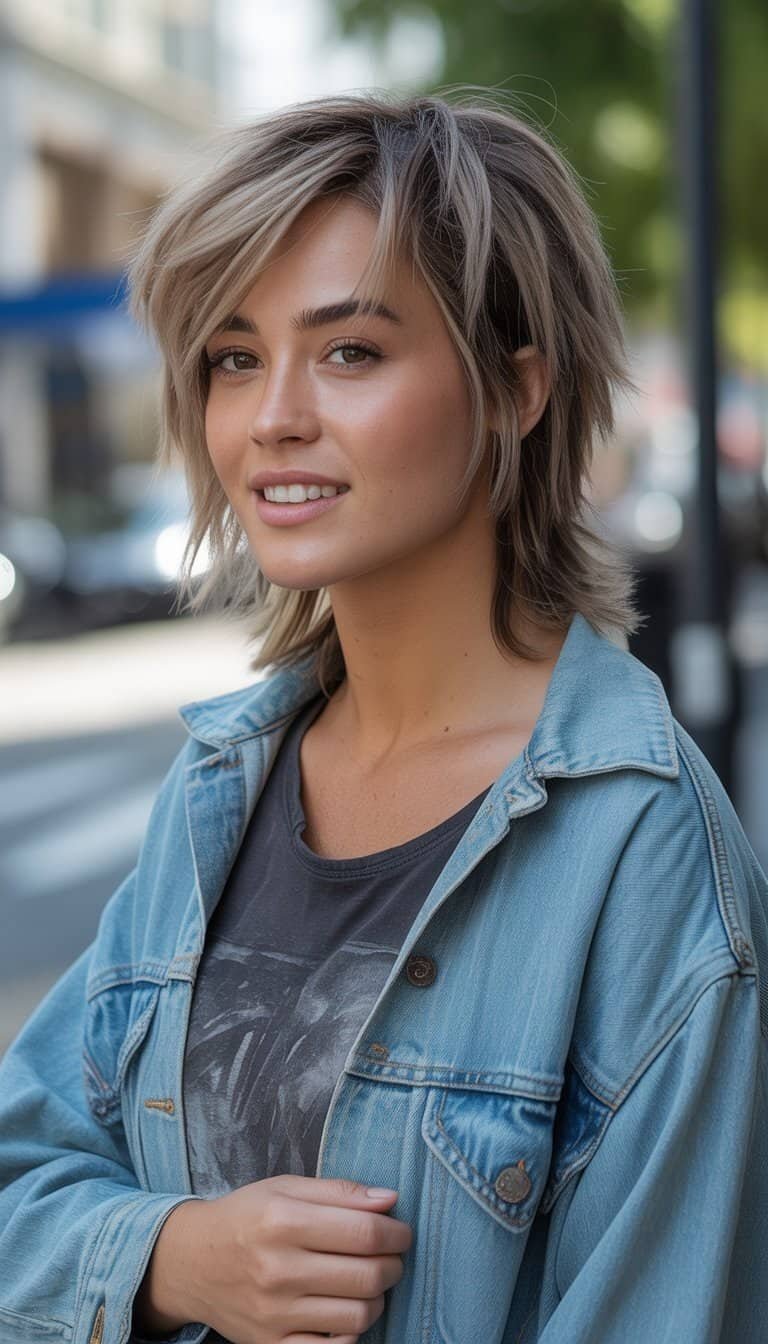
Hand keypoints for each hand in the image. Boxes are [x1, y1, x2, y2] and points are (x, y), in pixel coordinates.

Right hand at [133, 1175, 411, 1342]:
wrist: (191, 1262)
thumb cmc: (245, 1217)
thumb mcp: (285, 1188)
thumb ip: (339, 1191)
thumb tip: (390, 1200)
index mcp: (283, 1221)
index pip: (365, 1233)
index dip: (397, 1233)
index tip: (401, 1231)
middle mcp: (278, 1270)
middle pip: (367, 1275)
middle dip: (394, 1264)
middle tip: (391, 1256)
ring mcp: (274, 1314)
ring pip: (358, 1316)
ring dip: (377, 1298)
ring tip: (368, 1281)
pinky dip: (351, 1333)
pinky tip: (347, 1310)